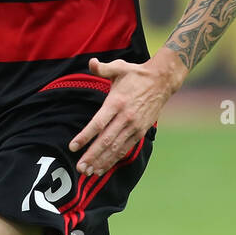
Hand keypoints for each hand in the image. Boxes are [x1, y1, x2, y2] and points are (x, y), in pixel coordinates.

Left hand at [68, 52, 183, 174]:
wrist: (162, 81)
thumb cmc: (136, 74)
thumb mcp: (119, 67)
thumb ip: (103, 68)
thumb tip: (91, 62)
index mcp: (117, 102)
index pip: (98, 123)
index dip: (85, 136)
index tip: (73, 147)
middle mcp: (125, 117)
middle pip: (106, 140)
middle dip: (92, 155)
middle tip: (80, 168)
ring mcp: (134, 126)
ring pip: (116, 148)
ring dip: (102, 161)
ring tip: (89, 172)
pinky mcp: (140, 131)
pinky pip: (125, 149)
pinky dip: (114, 159)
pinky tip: (103, 167)